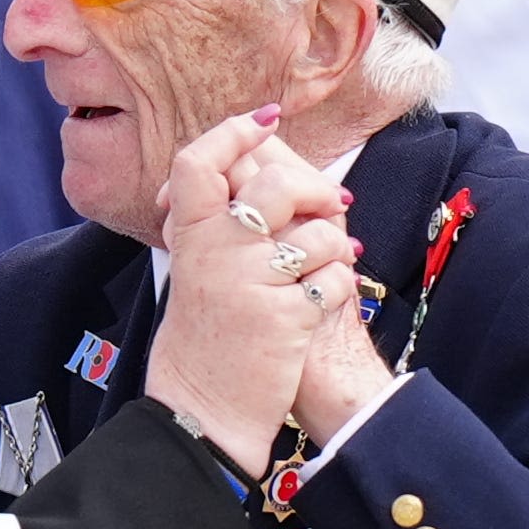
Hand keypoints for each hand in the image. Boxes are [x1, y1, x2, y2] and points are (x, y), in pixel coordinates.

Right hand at [137, 107, 366, 459]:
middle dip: (316, 189)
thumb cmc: (208, 333)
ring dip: (335, 249)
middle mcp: (215, 253)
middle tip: (331, 203)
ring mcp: (250, 284)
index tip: (265, 121)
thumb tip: (262, 156)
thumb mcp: (198, 267)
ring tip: (325, 268)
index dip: (234, 133)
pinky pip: (334, 280)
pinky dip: (338, 289)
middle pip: (276, 183)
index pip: (200, 161)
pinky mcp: (285, 318)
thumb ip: (220, 217)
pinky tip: (322, 303)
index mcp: (190, 236)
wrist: (204, 407)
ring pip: (319, 233)